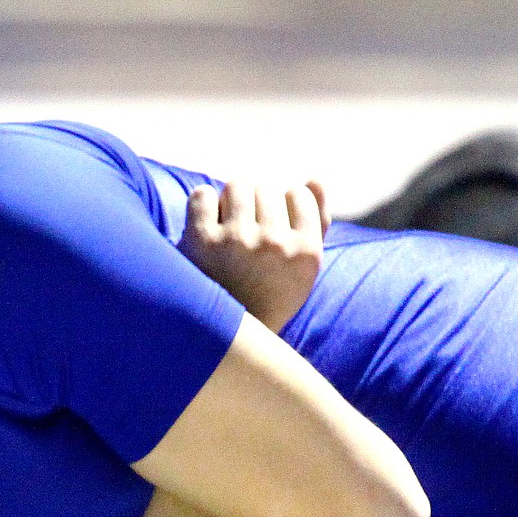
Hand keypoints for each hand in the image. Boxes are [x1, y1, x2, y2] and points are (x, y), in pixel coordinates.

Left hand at [177, 181, 329, 331]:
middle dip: (253, 204)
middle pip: (265, 188)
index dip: (281, 206)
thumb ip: (316, 223)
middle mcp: (276, 244)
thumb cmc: (263, 296)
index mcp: (306, 252)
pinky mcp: (202, 241)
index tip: (269, 226)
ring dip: (228, 201)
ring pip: (236, 186)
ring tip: (225, 226)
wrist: (219, 337)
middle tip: (242, 230)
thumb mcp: (301, 269)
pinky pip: (203, 194)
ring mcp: (238, 241)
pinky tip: (203, 222)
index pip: (298, 194)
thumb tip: (315, 179)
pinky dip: (201, 203)